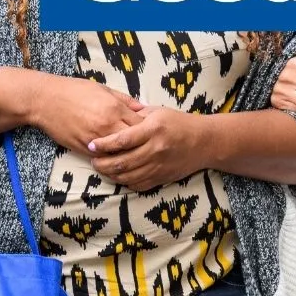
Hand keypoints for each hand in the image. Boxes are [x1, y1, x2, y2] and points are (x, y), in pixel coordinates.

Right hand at [27, 74, 143, 154]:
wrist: (46, 100)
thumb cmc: (74, 90)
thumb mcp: (103, 89)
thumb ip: (125, 100)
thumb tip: (143, 109)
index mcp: (114, 108)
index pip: (141, 124)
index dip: (148, 129)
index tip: (150, 130)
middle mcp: (106, 125)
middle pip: (134, 141)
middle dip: (141, 144)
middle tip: (145, 145)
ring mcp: (95, 139)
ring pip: (119, 153)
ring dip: (127, 154)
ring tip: (134, 154)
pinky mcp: (83, 148)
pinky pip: (103, 158)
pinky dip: (111, 158)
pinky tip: (116, 157)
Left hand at [86, 106, 209, 191]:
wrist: (204, 142)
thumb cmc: (179, 123)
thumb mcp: (158, 111)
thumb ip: (135, 113)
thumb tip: (114, 114)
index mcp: (152, 130)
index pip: (122, 140)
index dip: (103, 144)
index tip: (91, 145)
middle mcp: (154, 149)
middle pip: (121, 161)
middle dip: (102, 163)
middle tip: (93, 159)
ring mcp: (158, 166)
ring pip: (127, 176)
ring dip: (110, 174)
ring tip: (102, 168)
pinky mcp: (161, 177)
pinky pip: (138, 184)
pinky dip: (125, 182)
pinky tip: (118, 176)